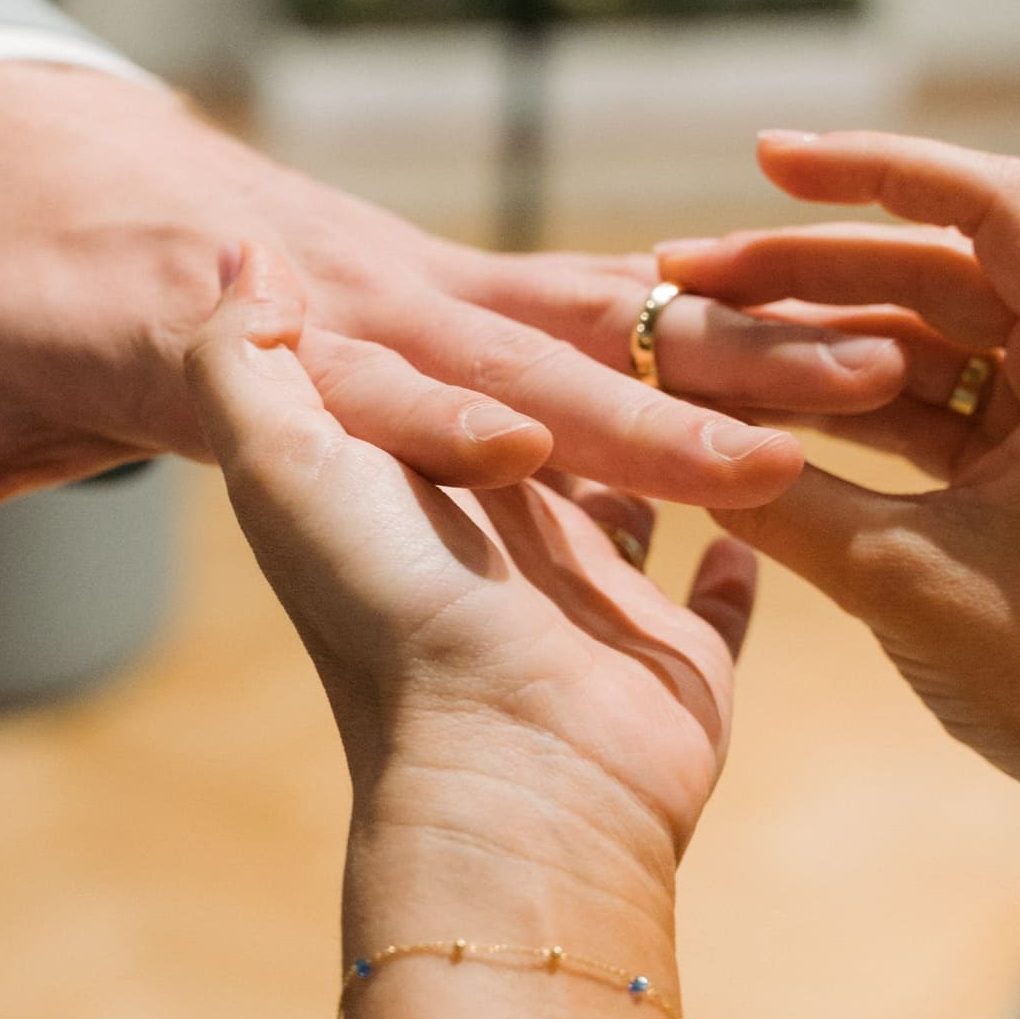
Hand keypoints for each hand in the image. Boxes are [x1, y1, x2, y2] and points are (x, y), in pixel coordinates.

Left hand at [0, 62, 896, 693]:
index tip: (561, 478)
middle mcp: (336, 286)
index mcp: (222, 331)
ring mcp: (406, 269)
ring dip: (717, 349)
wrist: (33, 146)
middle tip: (790, 447)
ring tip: (870, 367)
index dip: (459, 437)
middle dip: (647, 410)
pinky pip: (586, 297)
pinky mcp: (445, 271)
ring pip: (585, 315)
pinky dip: (695, 322)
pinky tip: (823, 336)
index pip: (364, 395)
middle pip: (514, 354)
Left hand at [183, 244, 758, 890]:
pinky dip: (746, 545)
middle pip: (579, 415)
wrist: (508, 777)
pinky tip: (771, 484)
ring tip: (754, 356)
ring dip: (699, 427)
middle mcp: (510, 530)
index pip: (477, 364)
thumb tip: (248, 259)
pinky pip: (723, 589)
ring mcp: (599, 596)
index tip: (549, 240)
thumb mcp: (286, 466)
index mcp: (429, 474)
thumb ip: (248, 361)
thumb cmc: (392, 612)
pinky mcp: (680, 656)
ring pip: (657, 484)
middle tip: (701, 282)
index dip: (514, 309)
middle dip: (633, 359)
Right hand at [662, 132, 1019, 827]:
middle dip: (812, 266)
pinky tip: (758, 396)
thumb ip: (789, 495)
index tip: (768, 159)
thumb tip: (674, 425)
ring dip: (822, 333)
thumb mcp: (907, 581)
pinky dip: (854, 397)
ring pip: (930, 331)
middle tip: (690, 273)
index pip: (990, 205)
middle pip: (942, 266)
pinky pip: (940, 397)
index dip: (873, 170)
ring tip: (704, 332)